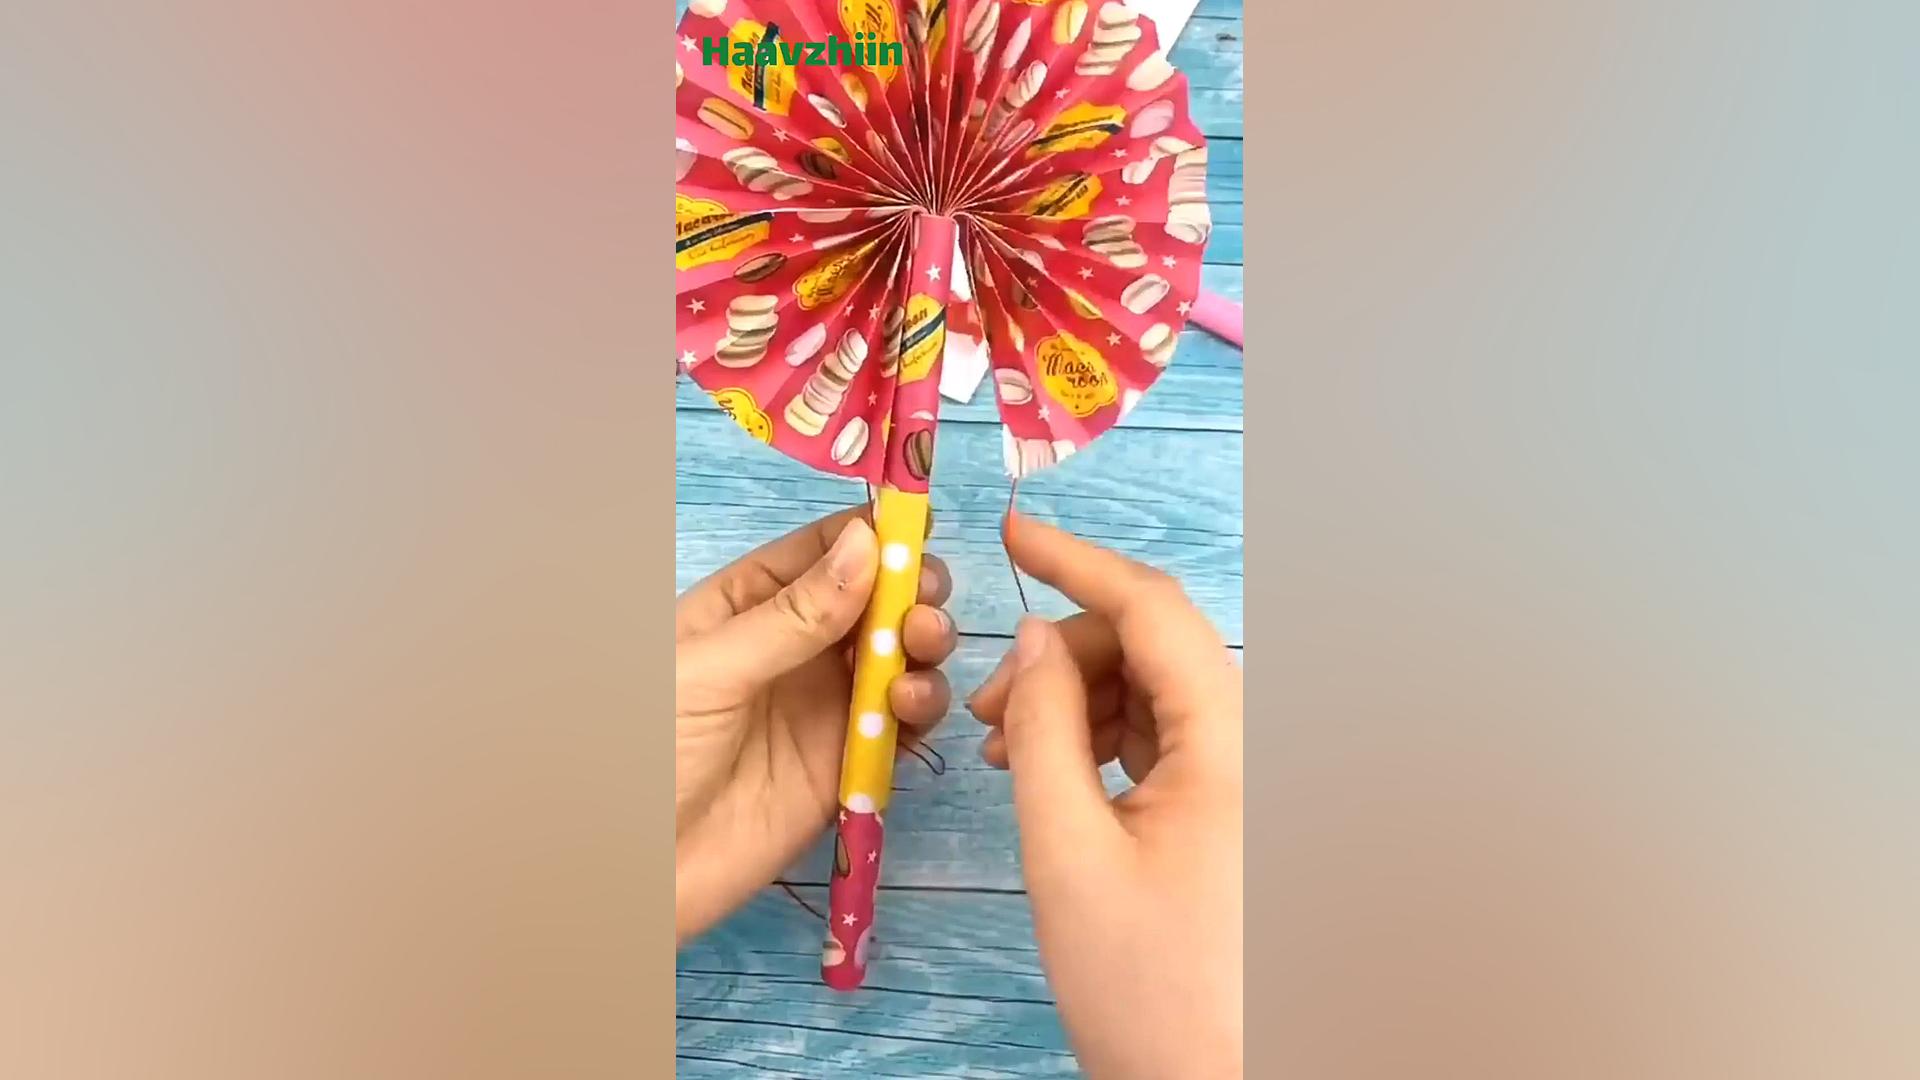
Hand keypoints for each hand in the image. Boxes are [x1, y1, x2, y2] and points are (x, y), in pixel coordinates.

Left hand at [675, 507, 956, 942]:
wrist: (645, 872)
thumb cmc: (651, 754)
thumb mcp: (714, 671)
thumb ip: (795, 614)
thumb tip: (865, 542)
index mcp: (746, 605)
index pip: (820, 551)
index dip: (872, 532)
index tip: (921, 522)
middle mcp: (794, 647)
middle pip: (872, 599)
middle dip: (909, 590)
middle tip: (924, 604)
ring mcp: (826, 703)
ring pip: (898, 655)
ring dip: (923, 644)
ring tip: (921, 649)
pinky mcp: (850, 760)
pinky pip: (903, 722)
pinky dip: (923, 706)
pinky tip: (914, 704)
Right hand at [970, 513, 1243, 1079]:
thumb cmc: (1151, 991)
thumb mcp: (1068, 853)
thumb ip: (1043, 731)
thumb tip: (1033, 640)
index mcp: (1233, 744)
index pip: (1153, 608)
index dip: (1076, 559)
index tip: (1011, 530)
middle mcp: (1254, 746)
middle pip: (1152, 646)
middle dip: (1062, 653)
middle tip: (985, 706)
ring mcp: (1248, 779)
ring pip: (1154, 691)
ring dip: (1076, 699)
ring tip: (1005, 751)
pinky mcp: (1231, 811)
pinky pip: (1164, 738)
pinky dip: (1100, 738)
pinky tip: (1046, 770)